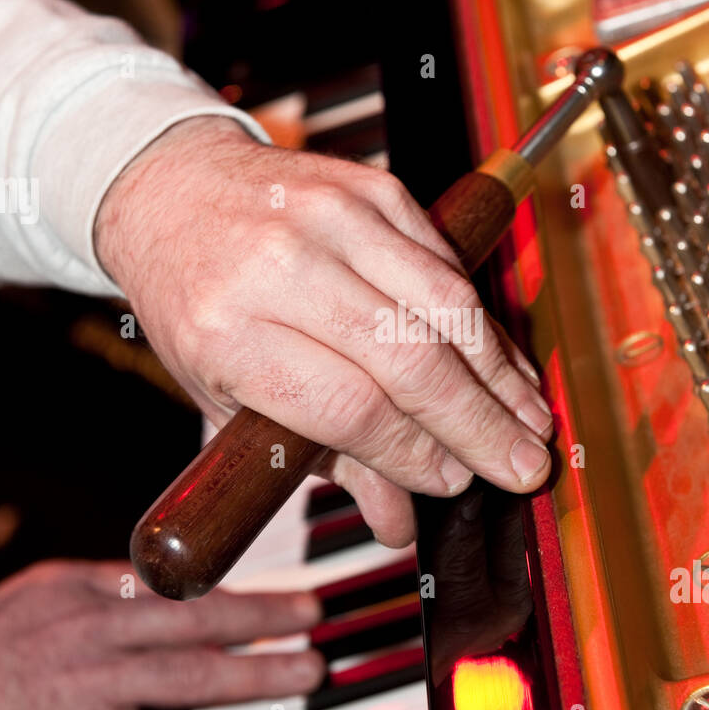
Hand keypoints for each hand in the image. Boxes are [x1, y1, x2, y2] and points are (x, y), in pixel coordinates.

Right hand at [0, 559, 324, 709]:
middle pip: (197, 620)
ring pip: (194, 677)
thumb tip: (155, 579)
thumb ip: (95, 584)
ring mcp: (97, 690)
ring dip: (259, 673)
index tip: (277, 589)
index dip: (233, 586)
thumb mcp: (35, 597)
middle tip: (314, 616)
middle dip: (265, 616)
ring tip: (308, 672)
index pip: (173, 584)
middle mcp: (96, 635)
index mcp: (84, 593)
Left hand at [94, 119, 553, 546]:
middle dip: (478, 423)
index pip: (348, 407)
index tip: (453, 482)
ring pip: (444, 305)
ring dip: (498, 374)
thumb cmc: (198, 303)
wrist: (177, 190)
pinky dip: (484, 322)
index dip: (413, 453)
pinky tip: (505, 365)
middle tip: (522, 465)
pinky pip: (447, 263)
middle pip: (408, 358)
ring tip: (532, 422)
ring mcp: (331, 218)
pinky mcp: (373, 189)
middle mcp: (279, 267)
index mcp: (228, 331)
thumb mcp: (229, 396)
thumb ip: (320, 459)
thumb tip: (398, 521)